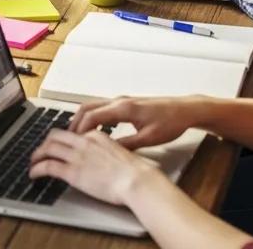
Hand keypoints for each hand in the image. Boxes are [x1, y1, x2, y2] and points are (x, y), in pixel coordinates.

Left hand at [28, 126, 153, 206]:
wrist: (137, 180)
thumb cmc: (136, 172)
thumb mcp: (121, 153)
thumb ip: (109, 151)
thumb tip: (107, 159)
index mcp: (96, 136)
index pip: (72, 133)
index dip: (62, 140)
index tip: (58, 145)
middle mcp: (83, 142)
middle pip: (55, 136)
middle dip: (45, 143)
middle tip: (40, 151)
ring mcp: (77, 156)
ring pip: (48, 149)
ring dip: (36, 155)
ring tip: (32, 162)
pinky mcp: (73, 172)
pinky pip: (48, 166)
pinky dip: (37, 169)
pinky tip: (34, 174)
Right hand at [71, 96, 203, 149]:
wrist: (184, 110)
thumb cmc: (170, 122)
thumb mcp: (149, 138)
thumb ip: (127, 144)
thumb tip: (109, 152)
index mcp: (123, 108)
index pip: (93, 116)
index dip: (80, 128)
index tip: (73, 141)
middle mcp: (119, 101)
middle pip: (88, 107)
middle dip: (76, 121)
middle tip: (68, 137)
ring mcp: (122, 101)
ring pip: (94, 105)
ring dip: (83, 118)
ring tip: (78, 134)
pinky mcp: (126, 104)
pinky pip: (103, 108)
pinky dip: (93, 116)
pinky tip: (95, 130)